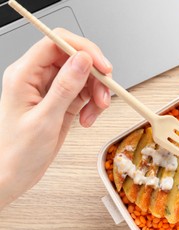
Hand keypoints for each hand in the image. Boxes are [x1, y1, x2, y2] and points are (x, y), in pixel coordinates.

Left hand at [0, 28, 111, 208]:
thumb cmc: (17, 152)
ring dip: (96, 93)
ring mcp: (51, 89)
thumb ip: (65, 88)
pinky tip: (88, 119)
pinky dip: (92, 105)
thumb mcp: (45, 120)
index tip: (102, 67)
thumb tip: (83, 60)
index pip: (56, 44)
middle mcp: (37, 77)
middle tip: (104, 96)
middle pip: (75, 59)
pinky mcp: (61, 100)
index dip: (83, 49)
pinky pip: (85, 92)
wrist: (13, 174)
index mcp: (24, 75)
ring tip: (94, 114)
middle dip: (95, 77)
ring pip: (84, 76)